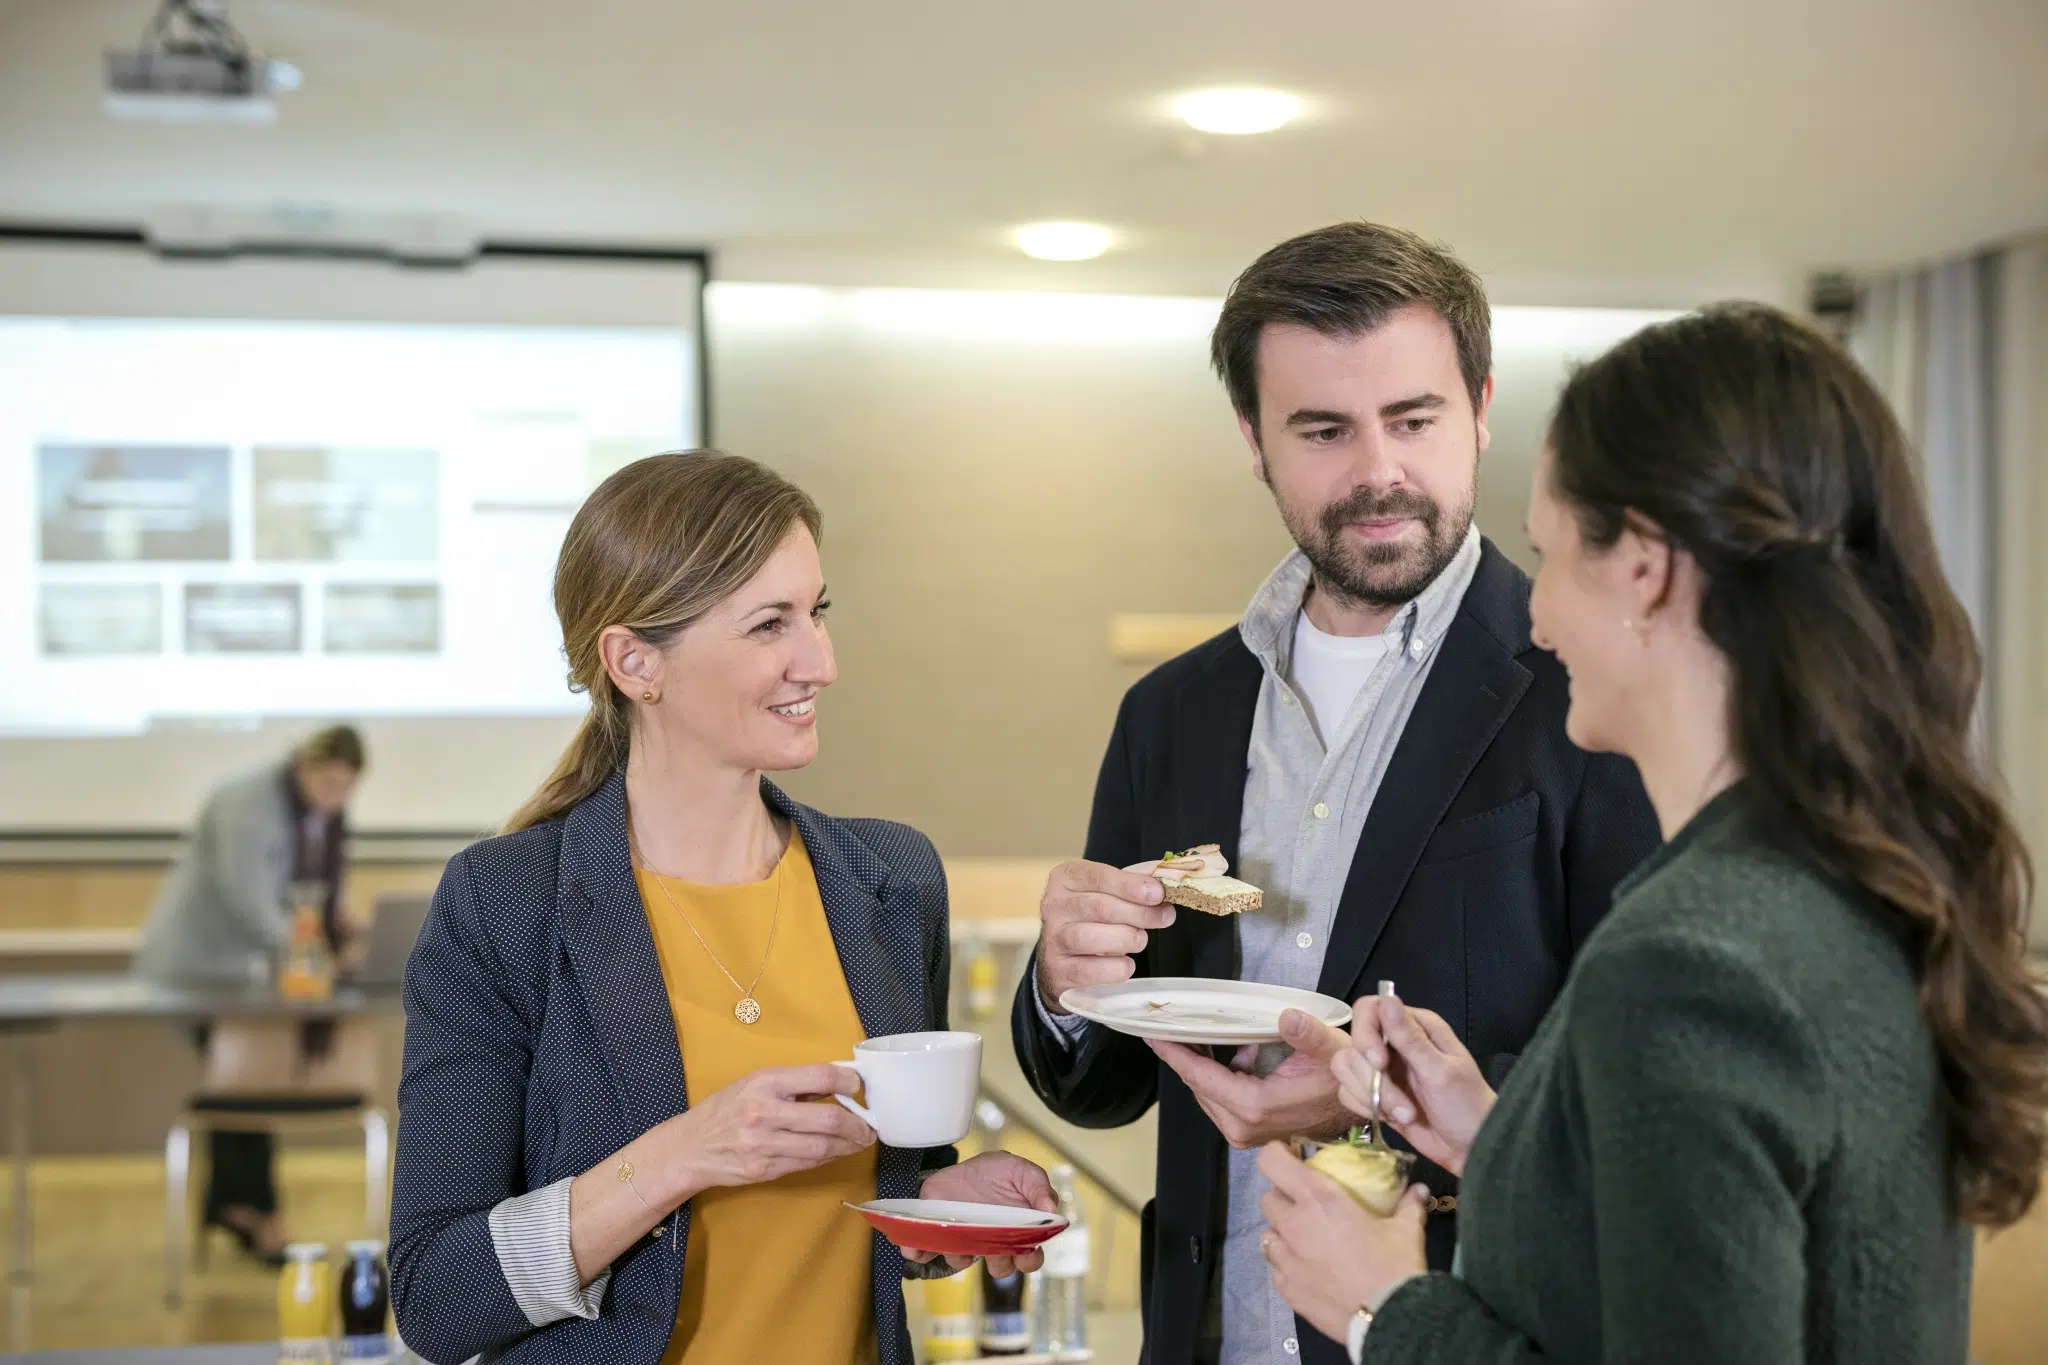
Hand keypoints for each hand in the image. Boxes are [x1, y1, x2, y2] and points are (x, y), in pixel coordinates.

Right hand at [655, 1064, 874, 1198]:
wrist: (689, 1147)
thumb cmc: (725, 1109)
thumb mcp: (754, 1082)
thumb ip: (794, 1083)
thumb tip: (839, 1081)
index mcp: (764, 1082)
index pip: (821, 1076)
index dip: (849, 1081)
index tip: (859, 1085)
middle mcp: (764, 1112)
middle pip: (828, 1118)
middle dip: (858, 1124)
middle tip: (870, 1126)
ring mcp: (764, 1144)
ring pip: (822, 1147)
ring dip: (849, 1145)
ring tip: (861, 1140)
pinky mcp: (765, 1170)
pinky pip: (808, 1163)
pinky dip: (829, 1157)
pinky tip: (837, 1151)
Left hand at [907, 1153, 1059, 1276]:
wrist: (961, 1166)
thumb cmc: (996, 1172)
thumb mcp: (1021, 1171)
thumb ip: (1038, 1187)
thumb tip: (1051, 1209)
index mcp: (1016, 1232)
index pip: (1029, 1258)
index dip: (1029, 1259)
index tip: (1025, 1251)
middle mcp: (991, 1243)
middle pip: (1000, 1268)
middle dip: (999, 1263)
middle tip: (994, 1247)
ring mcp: (963, 1241)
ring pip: (962, 1262)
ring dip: (959, 1254)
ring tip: (955, 1236)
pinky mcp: (937, 1234)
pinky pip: (924, 1252)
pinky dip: (918, 1251)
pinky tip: (914, 1245)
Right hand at [1035, 860, 1175, 1011]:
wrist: (1061, 959)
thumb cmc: (1090, 918)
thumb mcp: (1105, 893)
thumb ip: (1131, 887)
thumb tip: (1161, 889)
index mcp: (1065, 878)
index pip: (1097, 877)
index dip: (1130, 885)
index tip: (1157, 893)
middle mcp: (1053, 906)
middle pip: (1099, 907)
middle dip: (1139, 913)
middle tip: (1164, 917)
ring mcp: (1053, 940)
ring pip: (1092, 937)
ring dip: (1127, 938)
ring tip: (1139, 939)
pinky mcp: (1058, 971)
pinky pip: (1091, 971)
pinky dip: (1116, 968)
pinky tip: (1125, 963)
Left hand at [1145, 1008, 1354, 1148]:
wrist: (1358, 1105)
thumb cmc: (1342, 1078)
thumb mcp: (1330, 1049)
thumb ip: (1308, 1034)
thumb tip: (1287, 1017)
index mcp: (1254, 1106)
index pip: (1200, 1077)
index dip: (1175, 1053)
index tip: (1152, 1035)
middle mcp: (1243, 1126)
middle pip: (1197, 1086)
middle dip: (1185, 1056)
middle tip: (1174, 1025)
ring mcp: (1245, 1134)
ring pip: (1207, 1094)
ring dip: (1204, 1066)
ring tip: (1207, 1036)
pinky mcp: (1249, 1133)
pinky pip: (1220, 1100)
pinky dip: (1218, 1078)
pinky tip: (1231, 1056)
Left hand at [1257, 1141, 1427, 1343]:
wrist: (1389, 1320)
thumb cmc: (1394, 1266)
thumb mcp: (1406, 1229)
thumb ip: (1408, 1204)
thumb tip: (1419, 1190)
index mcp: (1318, 1199)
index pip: (1272, 1162)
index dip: (1276, 1155)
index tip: (1290, 1158)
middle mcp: (1294, 1224)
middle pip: (1268, 1198)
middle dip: (1283, 1197)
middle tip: (1305, 1204)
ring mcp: (1285, 1259)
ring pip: (1267, 1234)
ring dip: (1282, 1232)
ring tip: (1305, 1240)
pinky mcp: (1285, 1289)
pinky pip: (1276, 1268)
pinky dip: (1287, 1264)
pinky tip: (1308, 1270)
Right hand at [1338, 993, 1494, 1176]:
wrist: (1470, 1149)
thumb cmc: (1466, 1106)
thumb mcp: (1441, 1072)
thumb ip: (1411, 1039)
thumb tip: (1387, 999)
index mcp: (1416, 1026)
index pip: (1369, 1010)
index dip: (1366, 1034)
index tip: (1379, 1063)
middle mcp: (1395, 1042)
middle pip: (1354, 1045)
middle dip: (1374, 1081)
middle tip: (1402, 1106)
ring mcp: (1383, 1069)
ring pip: (1347, 1069)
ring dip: (1372, 1097)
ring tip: (1404, 1115)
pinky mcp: (1375, 1093)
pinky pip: (1348, 1092)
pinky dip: (1365, 1108)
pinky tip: (1390, 1119)